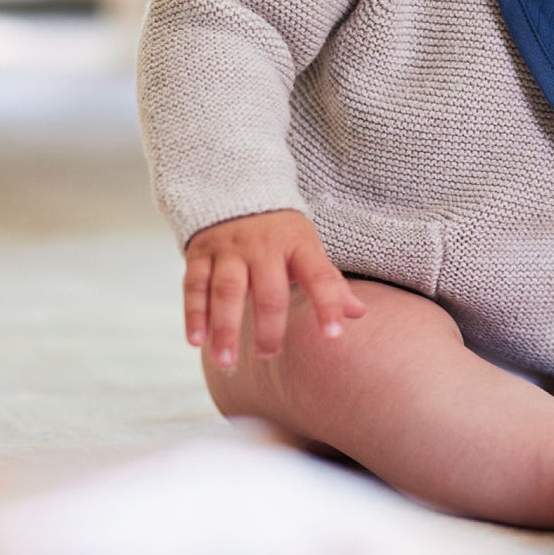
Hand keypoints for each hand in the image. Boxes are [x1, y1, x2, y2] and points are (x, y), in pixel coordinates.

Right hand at [183, 209, 366, 369]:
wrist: (238, 192)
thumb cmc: (281, 234)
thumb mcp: (308, 249)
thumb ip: (328, 282)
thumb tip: (359, 313)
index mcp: (299, 244)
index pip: (319, 275)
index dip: (328, 304)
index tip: (333, 335)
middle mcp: (264, 246)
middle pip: (269, 291)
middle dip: (268, 328)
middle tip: (268, 355)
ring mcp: (230, 249)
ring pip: (227, 290)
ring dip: (225, 328)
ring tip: (226, 362)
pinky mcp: (200, 254)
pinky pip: (194, 285)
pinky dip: (194, 315)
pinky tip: (197, 342)